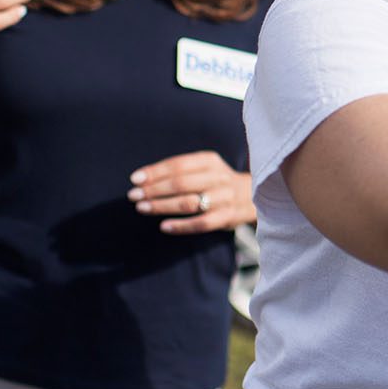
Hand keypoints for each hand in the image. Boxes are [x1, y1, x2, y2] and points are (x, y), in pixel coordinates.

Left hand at [128, 152, 255, 234]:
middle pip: (181, 183)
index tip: (135, 179)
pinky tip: (164, 227)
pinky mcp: (228, 217)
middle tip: (133, 196)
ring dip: (163, 206)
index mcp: (210, 161)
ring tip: (143, 208)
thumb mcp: (204, 168)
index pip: (178, 164)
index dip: (155, 172)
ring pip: (189, 203)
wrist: (254, 195)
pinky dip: (181, 226)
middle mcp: (219, 177)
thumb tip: (142, 179)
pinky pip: (202, 223)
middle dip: (154, 189)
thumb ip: (180, 171)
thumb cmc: (216, 182)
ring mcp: (225, 197)